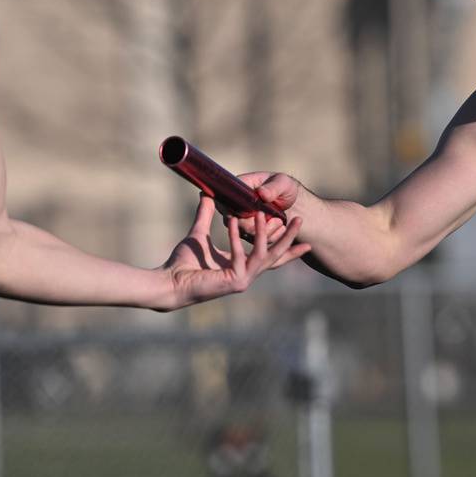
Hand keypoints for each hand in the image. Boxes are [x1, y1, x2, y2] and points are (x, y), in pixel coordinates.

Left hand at [161, 193, 307, 307]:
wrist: (169, 281)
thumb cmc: (183, 262)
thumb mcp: (199, 233)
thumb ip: (206, 215)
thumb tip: (206, 194)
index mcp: (242, 266)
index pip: (270, 257)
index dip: (288, 248)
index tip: (306, 241)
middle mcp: (246, 275)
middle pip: (276, 256)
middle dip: (289, 238)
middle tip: (300, 220)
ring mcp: (243, 280)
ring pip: (264, 255)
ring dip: (264, 233)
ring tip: (264, 214)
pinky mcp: (235, 282)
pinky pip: (241, 255)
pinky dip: (237, 237)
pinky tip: (233, 220)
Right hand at [233, 172, 302, 242]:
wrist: (292, 201)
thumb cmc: (284, 187)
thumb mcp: (282, 183)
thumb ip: (273, 188)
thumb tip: (261, 193)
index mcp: (238, 191)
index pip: (227, 205)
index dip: (239, 213)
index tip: (259, 213)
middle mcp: (236, 208)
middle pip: (237, 224)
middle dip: (259, 225)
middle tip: (277, 220)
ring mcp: (242, 222)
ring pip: (248, 234)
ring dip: (268, 230)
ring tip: (280, 221)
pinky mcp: (251, 234)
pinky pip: (258, 241)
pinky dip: (272, 236)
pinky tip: (281, 227)